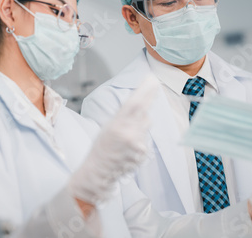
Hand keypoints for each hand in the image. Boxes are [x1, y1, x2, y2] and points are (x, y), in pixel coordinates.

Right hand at [69, 75, 160, 203]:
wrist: (99, 172)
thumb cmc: (101, 147)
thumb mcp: (108, 126)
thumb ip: (124, 116)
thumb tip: (142, 104)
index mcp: (116, 124)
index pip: (135, 104)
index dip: (145, 91)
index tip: (152, 79)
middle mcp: (128, 134)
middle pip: (145, 113)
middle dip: (145, 106)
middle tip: (142, 100)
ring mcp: (137, 146)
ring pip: (147, 126)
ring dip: (140, 126)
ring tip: (126, 136)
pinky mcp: (142, 155)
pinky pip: (146, 139)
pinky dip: (140, 138)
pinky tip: (128, 147)